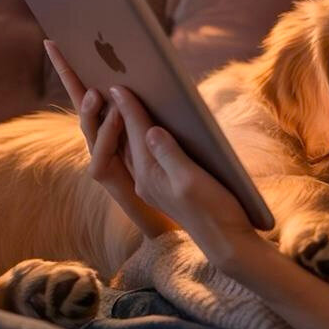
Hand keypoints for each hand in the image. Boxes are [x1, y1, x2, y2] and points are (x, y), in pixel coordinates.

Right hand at [44, 40, 177, 236]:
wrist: (170, 209)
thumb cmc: (168, 165)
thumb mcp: (161, 127)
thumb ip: (149, 106)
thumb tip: (152, 68)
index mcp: (111, 120)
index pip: (88, 87)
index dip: (70, 66)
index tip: (54, 40)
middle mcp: (99, 136)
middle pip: (82, 101)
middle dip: (70, 75)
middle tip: (61, 50)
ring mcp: (99, 155)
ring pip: (89, 127)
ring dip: (92, 107)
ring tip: (98, 90)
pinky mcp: (105, 175)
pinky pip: (103, 154)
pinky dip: (109, 135)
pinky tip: (118, 117)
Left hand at [107, 85, 261, 267]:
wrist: (225, 243)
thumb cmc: (215, 211)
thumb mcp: (192, 181)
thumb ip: (169, 155)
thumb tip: (151, 130)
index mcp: (150, 176)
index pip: (137, 134)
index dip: (129, 108)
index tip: (118, 85)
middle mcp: (145, 180)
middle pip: (124, 140)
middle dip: (114, 113)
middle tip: (103, 87)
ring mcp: (152, 185)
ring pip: (129, 148)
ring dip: (121, 125)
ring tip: (113, 103)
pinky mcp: (162, 187)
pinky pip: (141, 156)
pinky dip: (137, 138)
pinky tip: (140, 128)